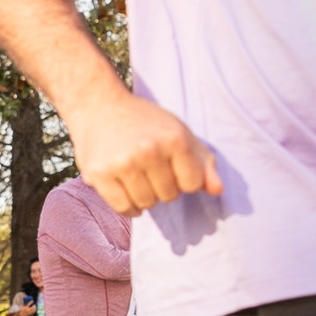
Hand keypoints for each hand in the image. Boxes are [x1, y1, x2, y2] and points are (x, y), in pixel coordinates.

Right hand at [68, 88, 221, 214]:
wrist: (99, 106)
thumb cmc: (144, 122)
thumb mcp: (179, 133)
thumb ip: (203, 163)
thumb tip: (217, 191)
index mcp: (174, 139)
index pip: (192, 184)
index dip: (184, 180)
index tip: (172, 168)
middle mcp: (148, 150)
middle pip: (168, 196)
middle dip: (163, 188)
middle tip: (151, 172)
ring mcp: (123, 163)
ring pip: (146, 204)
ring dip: (145, 198)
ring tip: (138, 180)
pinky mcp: (99, 173)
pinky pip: (122, 207)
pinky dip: (129, 208)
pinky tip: (128, 194)